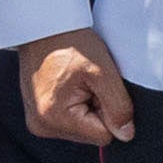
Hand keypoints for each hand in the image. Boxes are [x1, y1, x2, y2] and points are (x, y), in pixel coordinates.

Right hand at [20, 25, 131, 145]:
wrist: (43, 27)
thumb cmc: (71, 44)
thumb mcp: (103, 72)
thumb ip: (119, 107)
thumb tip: (125, 135)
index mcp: (54, 118)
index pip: (103, 135)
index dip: (109, 111)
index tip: (97, 86)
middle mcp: (41, 125)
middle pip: (90, 134)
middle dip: (96, 110)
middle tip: (86, 82)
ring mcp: (36, 122)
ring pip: (81, 128)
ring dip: (86, 107)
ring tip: (76, 81)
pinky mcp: (37, 115)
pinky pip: (69, 121)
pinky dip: (74, 105)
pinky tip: (67, 85)